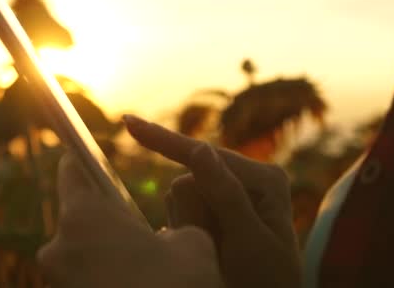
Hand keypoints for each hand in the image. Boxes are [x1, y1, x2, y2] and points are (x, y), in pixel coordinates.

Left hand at [38, 153, 221, 287]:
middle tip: (137, 225)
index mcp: (84, 218)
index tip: (87, 152)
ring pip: (81, 250)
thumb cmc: (179, 287)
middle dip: (106, 217)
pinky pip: (83, 276)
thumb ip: (178, 217)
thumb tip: (173, 218)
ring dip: (106, 249)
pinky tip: (134, 279)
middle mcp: (58, 248)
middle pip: (78, 215)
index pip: (72, 170)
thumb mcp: (192, 242)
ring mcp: (57, 282)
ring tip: (144, 261)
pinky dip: (103, 273)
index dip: (83, 157)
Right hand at [124, 115, 300, 287]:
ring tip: (217, 252)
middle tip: (216, 250)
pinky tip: (207, 248)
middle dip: (191, 216)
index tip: (128, 122)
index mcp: (263, 178)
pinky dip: (185, 231)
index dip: (162, 139)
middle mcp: (245, 179)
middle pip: (187, 181)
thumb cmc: (265, 281)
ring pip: (178, 197)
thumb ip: (226, 195)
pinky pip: (179, 211)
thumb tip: (200, 148)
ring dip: (188, 226)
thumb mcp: (249, 241)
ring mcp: (227, 194)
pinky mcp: (213, 209)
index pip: (204, 155)